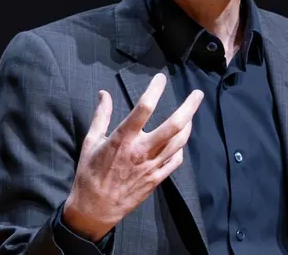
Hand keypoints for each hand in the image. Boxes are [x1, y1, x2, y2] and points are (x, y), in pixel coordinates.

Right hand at [62, 73, 202, 241]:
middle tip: (197, 94)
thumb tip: (104, 94)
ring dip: (188, 126)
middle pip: (173, 125)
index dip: (155, 89)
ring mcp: (152, 166)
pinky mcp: (156, 179)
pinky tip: (178, 142)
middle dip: (189, 107)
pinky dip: (180, 148)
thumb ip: (101, 116)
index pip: (144, 108)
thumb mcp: (90, 141)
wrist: (95, 209)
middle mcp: (141, 151)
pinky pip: (175, 161)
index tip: (160, 78)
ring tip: (191, 115)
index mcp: (123, 139)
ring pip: (179, 142)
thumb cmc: (90, 174)